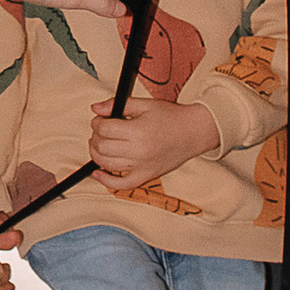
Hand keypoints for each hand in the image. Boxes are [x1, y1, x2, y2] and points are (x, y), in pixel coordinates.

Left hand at [89, 97, 220, 190]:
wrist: (195, 132)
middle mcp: (139, 151)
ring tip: (100, 145)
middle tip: (100, 131)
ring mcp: (143, 166)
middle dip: (95, 137)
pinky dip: (106, 181)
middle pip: (102, 147)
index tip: (99, 119)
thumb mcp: (145, 104)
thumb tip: (95, 108)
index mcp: (138, 131)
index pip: (104, 129)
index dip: (97, 122)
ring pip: (107, 165)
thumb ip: (118, 104)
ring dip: (96, 154)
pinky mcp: (147, 176)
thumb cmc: (171, 117)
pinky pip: (122, 185)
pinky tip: (97, 173)